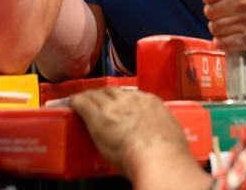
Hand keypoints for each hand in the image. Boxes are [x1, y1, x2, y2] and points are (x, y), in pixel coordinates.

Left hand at [70, 88, 188, 176]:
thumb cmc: (168, 151)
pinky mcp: (97, 116)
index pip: (133, 95)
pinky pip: (82, 103)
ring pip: (96, 94)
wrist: (156, 154)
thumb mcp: (172, 134)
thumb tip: (166, 137)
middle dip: (106, 96)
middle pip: (113, 91)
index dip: (124, 100)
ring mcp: (112, 106)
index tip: (122, 106)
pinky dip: (76, 102)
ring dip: (90, 97)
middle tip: (100, 102)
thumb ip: (164, 130)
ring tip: (85, 101)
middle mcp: (130, 99)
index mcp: (150, 102)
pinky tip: (72, 105)